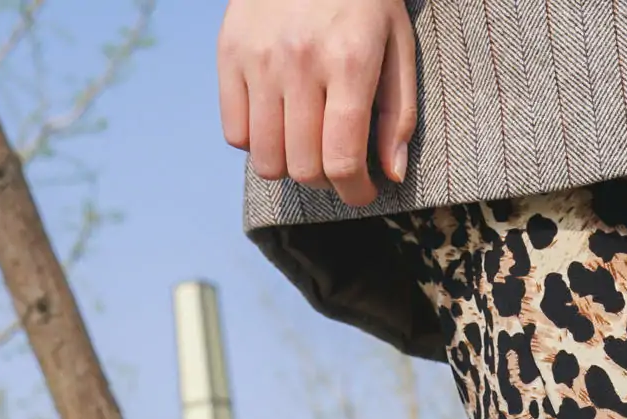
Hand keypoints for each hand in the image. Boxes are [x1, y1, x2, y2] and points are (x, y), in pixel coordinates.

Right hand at [218, 0, 416, 208]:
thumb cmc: (364, 0)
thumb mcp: (397, 45)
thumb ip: (399, 113)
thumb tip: (391, 175)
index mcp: (348, 62)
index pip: (342, 159)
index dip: (356, 192)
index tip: (363, 193)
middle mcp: (298, 62)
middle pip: (303, 167)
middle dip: (327, 181)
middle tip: (339, 165)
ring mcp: (258, 59)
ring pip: (266, 160)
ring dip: (291, 167)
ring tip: (308, 147)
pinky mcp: (227, 53)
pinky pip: (235, 133)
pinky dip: (257, 142)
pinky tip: (278, 122)